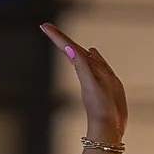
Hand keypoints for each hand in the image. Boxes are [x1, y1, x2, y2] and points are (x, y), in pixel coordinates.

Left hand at [41, 22, 125, 144]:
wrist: (109, 127)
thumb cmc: (100, 108)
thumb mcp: (91, 84)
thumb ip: (82, 66)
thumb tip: (69, 49)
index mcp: (82, 69)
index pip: (68, 48)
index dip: (57, 36)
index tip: (44, 26)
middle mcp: (87, 71)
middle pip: (73, 50)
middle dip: (61, 38)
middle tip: (47, 27)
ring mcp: (96, 76)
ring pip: (85, 56)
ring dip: (75, 46)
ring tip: (66, 38)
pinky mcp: (106, 82)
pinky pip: (98, 64)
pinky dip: (94, 56)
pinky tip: (92, 52)